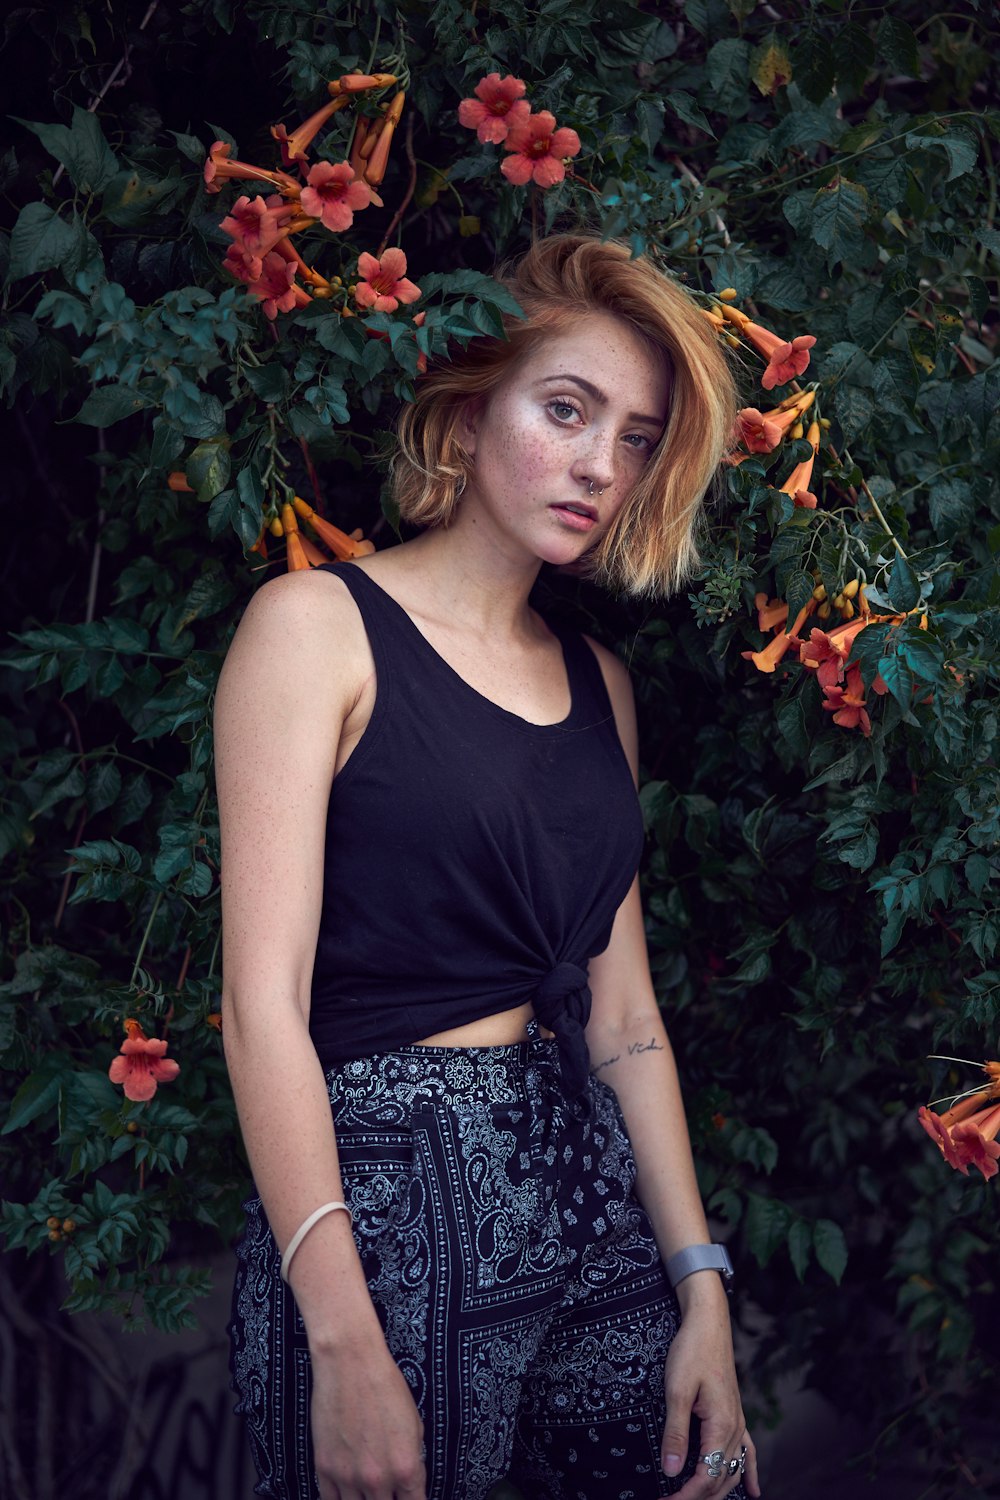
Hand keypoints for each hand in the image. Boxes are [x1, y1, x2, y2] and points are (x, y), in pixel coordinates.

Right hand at [310, 1335, 426, 1499]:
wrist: (350, 1362)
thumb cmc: (386, 1386)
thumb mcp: (414, 1423)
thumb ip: (412, 1459)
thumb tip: (409, 1480)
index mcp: (406, 1468)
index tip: (408, 1498)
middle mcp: (378, 1479)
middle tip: (386, 1492)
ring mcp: (348, 1477)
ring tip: (366, 1492)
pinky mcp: (324, 1468)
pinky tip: (346, 1494)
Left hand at [658, 1281, 760, 1499]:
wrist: (708, 1323)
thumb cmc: (691, 1351)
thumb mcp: (676, 1390)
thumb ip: (675, 1432)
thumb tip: (670, 1471)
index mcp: (721, 1425)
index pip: (707, 1475)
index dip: (686, 1495)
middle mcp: (735, 1428)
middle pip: (721, 1478)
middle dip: (698, 1497)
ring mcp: (738, 1422)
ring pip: (733, 1469)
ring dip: (717, 1491)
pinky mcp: (735, 1415)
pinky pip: (747, 1453)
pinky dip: (750, 1474)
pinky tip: (754, 1492)